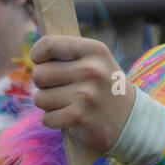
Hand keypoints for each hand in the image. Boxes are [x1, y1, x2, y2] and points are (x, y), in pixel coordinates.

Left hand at [31, 34, 135, 154]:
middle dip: (43, 84)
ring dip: (48, 104)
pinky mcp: (79, 118)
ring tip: (67, 103)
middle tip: (59, 88)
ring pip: (40, 98)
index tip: (42, 62)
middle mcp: (91, 70)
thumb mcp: (96, 60)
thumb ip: (68, 52)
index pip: (49, 44)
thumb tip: (35, 52)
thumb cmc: (103, 86)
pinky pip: (46, 118)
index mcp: (95, 50)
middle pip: (39, 74)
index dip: (38, 54)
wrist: (129, 120)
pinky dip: (53, 120)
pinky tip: (70, 117)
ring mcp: (86, 95)